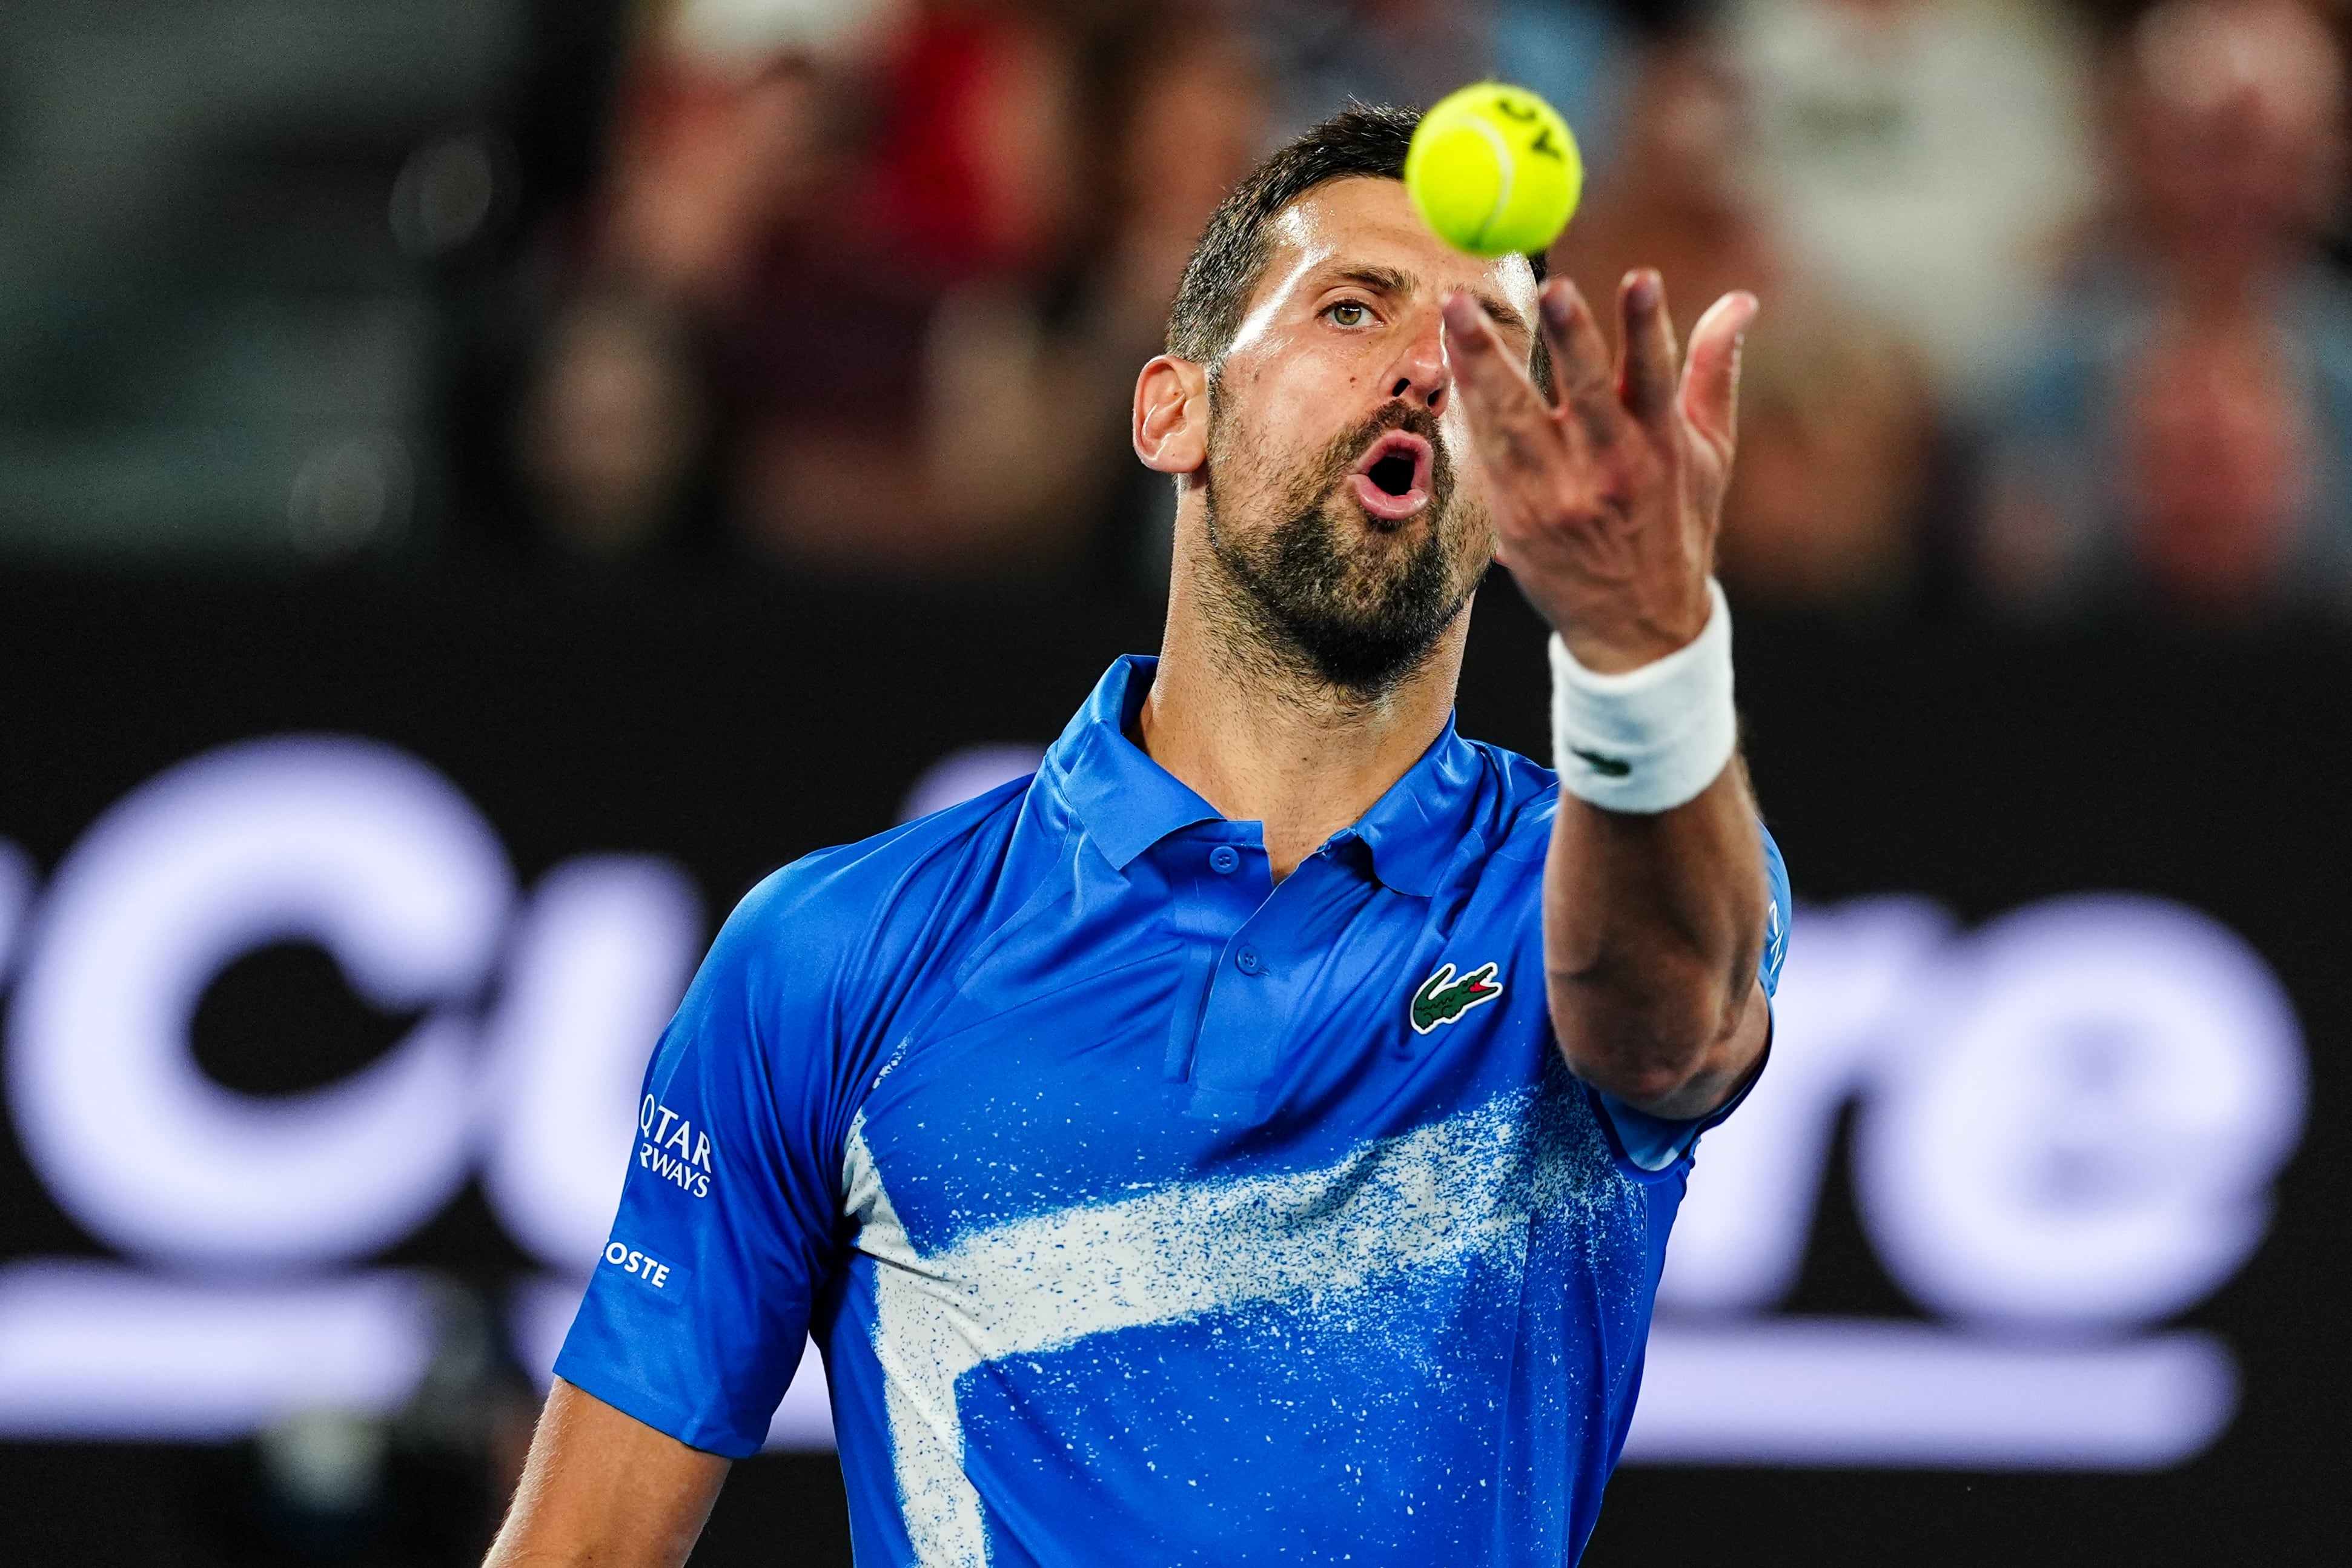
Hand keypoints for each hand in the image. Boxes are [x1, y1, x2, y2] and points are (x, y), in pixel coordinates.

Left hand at [1442, 271, 1755, 673]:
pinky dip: (1466, 404)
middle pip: (1584, 393)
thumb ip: (1712, 371)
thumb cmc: (1675, 525)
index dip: (1648, 328)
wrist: (1635, 626)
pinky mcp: (1515, 518)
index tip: (1642, 278)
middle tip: (1550, 286)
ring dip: (1484, 361)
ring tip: (1458, 309)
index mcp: (1661, 449)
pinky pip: (1487, 452)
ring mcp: (1559, 497)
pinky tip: (1450, 360)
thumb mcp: (1710, 454)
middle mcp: (1610, 471)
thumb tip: (1741, 301)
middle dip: (1569, 338)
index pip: (1655, 377)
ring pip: (1516, 418)